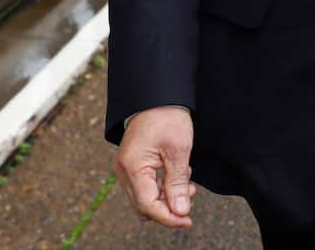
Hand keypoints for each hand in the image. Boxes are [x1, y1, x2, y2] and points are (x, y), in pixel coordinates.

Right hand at [114, 106, 196, 228]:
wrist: (158, 94)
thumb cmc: (168, 117)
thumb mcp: (178, 150)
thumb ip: (177, 183)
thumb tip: (180, 212)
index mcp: (132, 167)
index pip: (148, 205)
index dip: (168, 217)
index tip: (188, 219)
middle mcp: (124, 170)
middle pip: (143, 206)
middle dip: (168, 207)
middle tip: (190, 196)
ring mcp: (126, 167)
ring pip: (145, 197)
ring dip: (166, 197)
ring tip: (187, 181)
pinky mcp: (132, 163)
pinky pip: (145, 185)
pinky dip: (162, 187)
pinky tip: (179, 175)